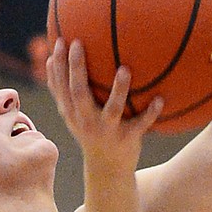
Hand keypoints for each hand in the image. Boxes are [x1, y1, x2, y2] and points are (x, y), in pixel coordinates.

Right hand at [46, 39, 162, 173]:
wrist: (107, 170)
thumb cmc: (90, 132)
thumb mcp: (73, 115)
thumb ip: (62, 91)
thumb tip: (50, 57)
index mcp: (73, 113)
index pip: (61, 87)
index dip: (59, 65)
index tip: (61, 41)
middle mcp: (87, 121)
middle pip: (79, 93)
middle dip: (77, 69)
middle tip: (79, 43)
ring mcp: (107, 131)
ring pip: (112, 109)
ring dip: (118, 89)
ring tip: (125, 69)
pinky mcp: (127, 139)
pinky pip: (140, 125)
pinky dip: (151, 113)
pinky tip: (160, 99)